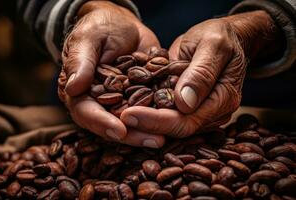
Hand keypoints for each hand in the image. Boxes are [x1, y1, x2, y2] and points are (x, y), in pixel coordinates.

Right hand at [59, 1, 164, 146]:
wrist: (122, 24)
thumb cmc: (99, 27)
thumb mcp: (88, 39)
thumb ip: (80, 62)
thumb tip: (73, 88)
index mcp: (79, 91)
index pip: (86, 112)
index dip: (101, 123)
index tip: (119, 130)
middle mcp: (98, 103)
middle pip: (111, 124)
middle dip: (131, 135)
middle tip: (152, 140)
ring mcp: (120, 103)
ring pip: (131, 122)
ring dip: (147, 131)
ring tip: (165, 137)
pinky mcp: (139, 99)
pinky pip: (148, 111)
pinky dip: (159, 117)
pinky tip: (175, 122)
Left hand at [121, 11, 280, 137]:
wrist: (223, 37)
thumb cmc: (220, 36)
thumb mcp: (213, 45)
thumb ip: (201, 72)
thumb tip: (184, 104)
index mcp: (223, 99)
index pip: (187, 121)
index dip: (157, 121)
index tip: (129, 114)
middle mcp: (212, 112)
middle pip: (176, 129)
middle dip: (146, 124)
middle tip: (118, 117)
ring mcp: (199, 112)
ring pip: (169, 126)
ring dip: (144, 123)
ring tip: (117, 116)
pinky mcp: (187, 107)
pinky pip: (166, 114)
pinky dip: (147, 113)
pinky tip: (127, 108)